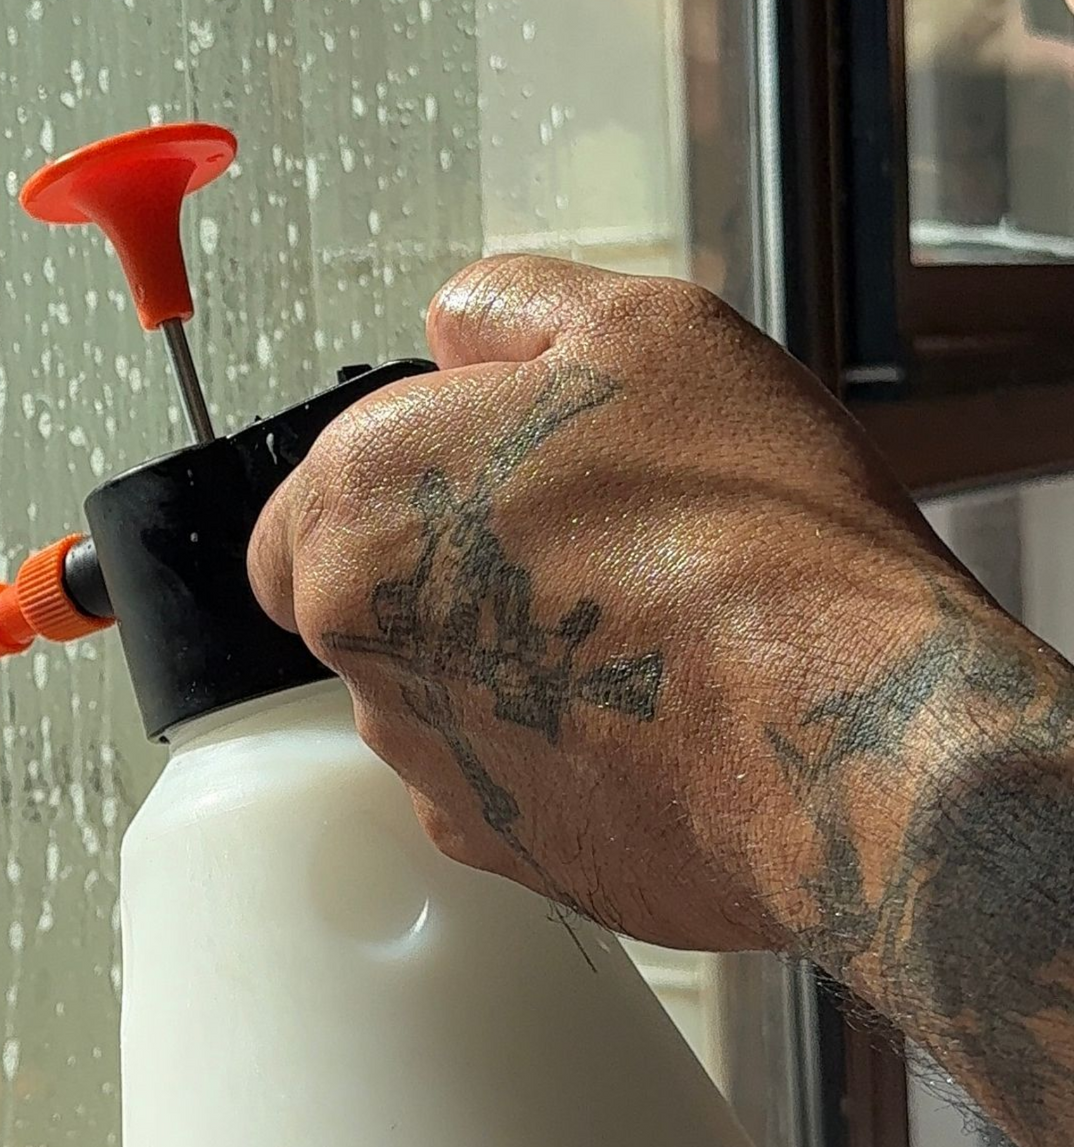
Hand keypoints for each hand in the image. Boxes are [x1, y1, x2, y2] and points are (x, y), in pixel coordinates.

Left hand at [246, 257, 1021, 962]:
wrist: (837, 729)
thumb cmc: (749, 536)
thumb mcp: (643, 330)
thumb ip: (514, 309)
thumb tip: (462, 325)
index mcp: (364, 499)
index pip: (309, 496)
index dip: (407, 475)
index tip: (493, 471)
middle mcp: (362, 637)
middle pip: (367, 592)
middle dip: (450, 566)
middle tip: (580, 539)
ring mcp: (421, 752)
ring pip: (432, 685)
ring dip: (505, 654)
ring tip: (637, 622)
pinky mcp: (488, 838)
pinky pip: (495, 770)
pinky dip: (550, 741)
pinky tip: (645, 705)